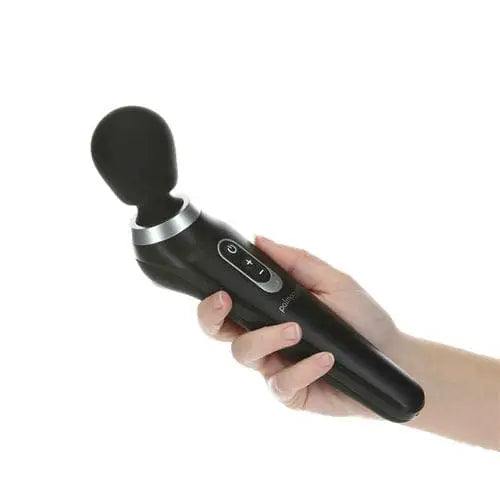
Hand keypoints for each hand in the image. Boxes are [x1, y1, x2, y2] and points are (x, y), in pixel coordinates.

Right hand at [197, 236, 401, 417]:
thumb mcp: (332, 281)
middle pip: (220, 331)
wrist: (392, 356)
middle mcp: (265, 337)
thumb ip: (296, 262)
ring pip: (245, 354)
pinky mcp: (291, 392)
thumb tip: (260, 240)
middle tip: (226, 303)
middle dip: (212, 318)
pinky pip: (280, 383)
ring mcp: (276, 366)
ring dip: (267, 338)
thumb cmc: (360, 316)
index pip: (228, 304)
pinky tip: (325, 359)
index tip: (219, 287)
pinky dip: (303, 369)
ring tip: (297, 330)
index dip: (212, 298)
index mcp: (269, 310)